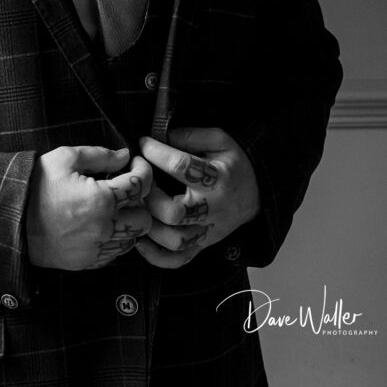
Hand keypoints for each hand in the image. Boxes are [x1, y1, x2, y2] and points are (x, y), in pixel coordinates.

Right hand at [26, 146, 152, 269]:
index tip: (134, 163)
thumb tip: (124, 155)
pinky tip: (101, 223)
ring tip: (113, 206)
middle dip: (139, 201)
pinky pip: (116, 252)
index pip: (141, 184)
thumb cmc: (37, 186)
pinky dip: (116, 238)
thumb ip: (100, 155)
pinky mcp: (90, 262)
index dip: (143, 169)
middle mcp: (105, 227)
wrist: (12, 221)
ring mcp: (98, 248)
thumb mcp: (65, 158)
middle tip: (124, 188)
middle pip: (145, 217)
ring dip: (129, 221)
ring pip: (134, 238)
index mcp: (101, 199)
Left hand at [135, 127, 260, 268]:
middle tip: (140, 181)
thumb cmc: (233, 164)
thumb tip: (160, 136)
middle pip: (174, 213)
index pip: (181, 167)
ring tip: (139, 207)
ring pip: (175, 240)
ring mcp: (207, 231)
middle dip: (150, 196)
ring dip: (150, 226)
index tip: (143, 143)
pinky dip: (156, 256)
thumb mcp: (219, 140)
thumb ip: (190, 136)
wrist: (257, 192)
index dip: (156, 153)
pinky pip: (178, 260)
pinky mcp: (203, 245)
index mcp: (217, 178)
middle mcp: (212, 208)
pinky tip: (140, 240)